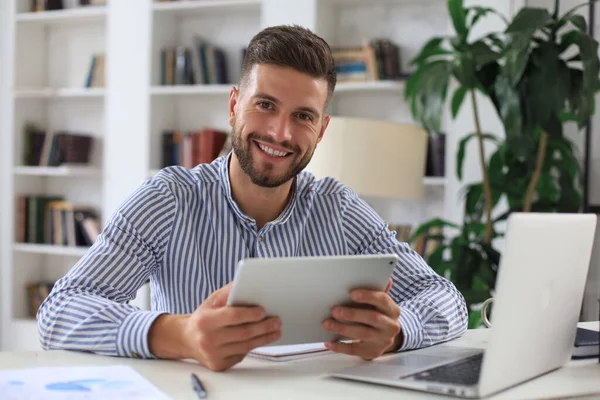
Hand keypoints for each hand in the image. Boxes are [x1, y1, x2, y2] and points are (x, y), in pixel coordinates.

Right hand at [149, 282, 281, 371]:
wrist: (186, 339)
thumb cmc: (203, 317)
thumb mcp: (212, 300)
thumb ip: (229, 292)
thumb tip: (249, 282)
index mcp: (205, 321)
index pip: (234, 316)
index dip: (251, 314)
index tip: (264, 311)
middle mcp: (208, 339)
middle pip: (244, 333)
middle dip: (264, 327)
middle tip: (277, 321)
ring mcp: (213, 355)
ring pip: (245, 346)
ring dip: (264, 338)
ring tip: (275, 331)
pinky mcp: (219, 365)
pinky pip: (241, 355)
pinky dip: (252, 346)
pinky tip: (261, 339)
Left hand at [322, 278, 401, 359]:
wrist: (385, 337)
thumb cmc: (378, 314)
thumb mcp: (379, 303)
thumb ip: (377, 290)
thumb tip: (385, 277)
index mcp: (392, 310)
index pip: (383, 300)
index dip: (368, 296)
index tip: (352, 293)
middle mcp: (391, 326)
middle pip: (373, 318)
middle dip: (352, 314)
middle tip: (334, 310)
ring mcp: (383, 340)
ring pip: (362, 334)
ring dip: (343, 328)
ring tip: (327, 324)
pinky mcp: (373, 352)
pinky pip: (355, 350)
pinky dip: (340, 346)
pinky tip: (329, 342)